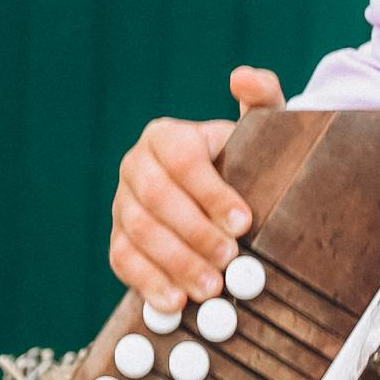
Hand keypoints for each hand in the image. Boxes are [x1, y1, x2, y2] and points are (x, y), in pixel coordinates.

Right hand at [110, 66, 285, 306]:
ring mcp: (122, 204)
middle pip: (157, 200)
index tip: (244, 222)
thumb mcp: (260, 129)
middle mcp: (136, 166)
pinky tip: (176, 302)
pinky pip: (123, 261)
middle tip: (231, 261)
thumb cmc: (244, 160)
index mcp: (166, 136)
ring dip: (177, 262)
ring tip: (212, 288)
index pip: (182, 160)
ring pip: (139, 232)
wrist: (223, 195)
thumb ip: (261, 98)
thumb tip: (243, 77)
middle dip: (196, 234)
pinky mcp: (119, 239)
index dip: (212, 192)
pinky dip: (148, 283)